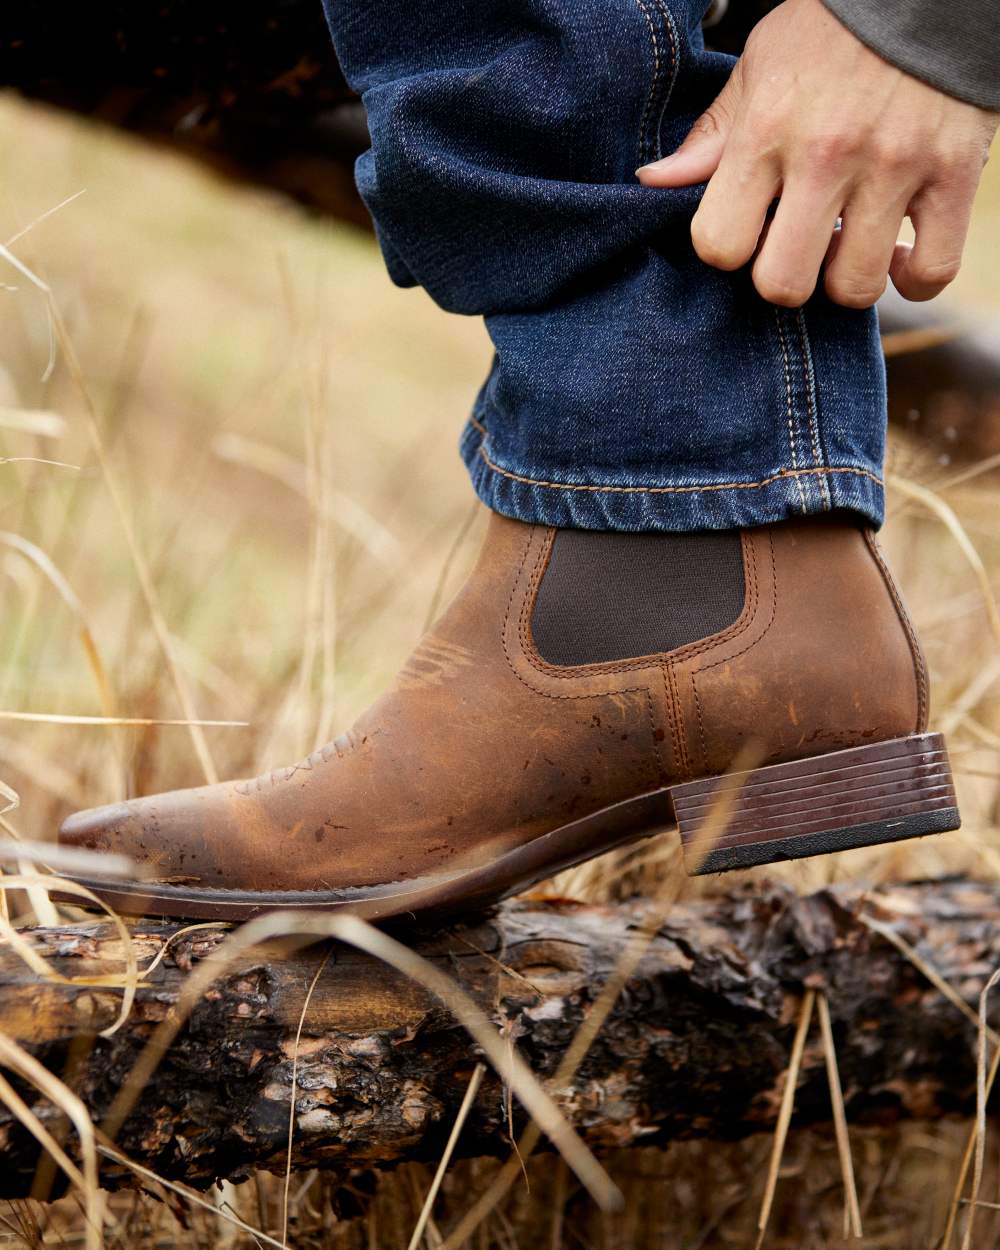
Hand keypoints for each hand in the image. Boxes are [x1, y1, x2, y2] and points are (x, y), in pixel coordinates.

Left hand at [637, 0, 997, 307]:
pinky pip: (932, 272)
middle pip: (783, 283)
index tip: (746, 229)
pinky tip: (898, 258)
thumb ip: (712, 136)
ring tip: (849, 245)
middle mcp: (828, 154)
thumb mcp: (760, 66)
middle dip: (783, 278)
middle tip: (796, 247)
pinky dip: (914, 281)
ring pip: (855, 287)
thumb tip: (653, 182)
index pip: (719, 244)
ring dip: (846, 279)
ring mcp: (896, 167)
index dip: (727, 250)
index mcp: (767, 130)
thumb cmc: (833, 30)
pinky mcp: (955, 174)